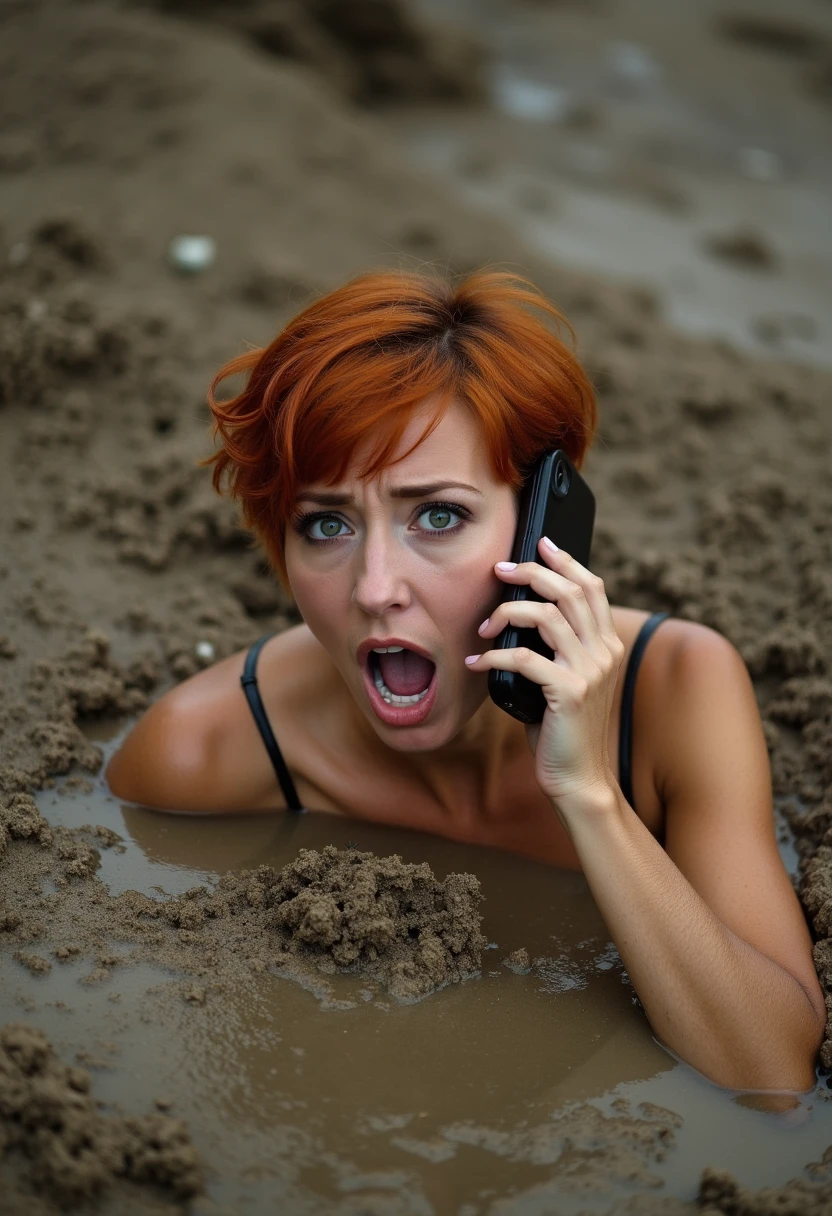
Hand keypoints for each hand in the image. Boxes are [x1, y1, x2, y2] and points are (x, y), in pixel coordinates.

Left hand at [464, 538, 625, 809]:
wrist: (578, 778)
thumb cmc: (562, 729)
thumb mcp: (566, 680)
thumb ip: (557, 648)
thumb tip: (520, 615)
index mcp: (607, 645)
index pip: (592, 587)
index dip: (566, 561)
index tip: (540, 543)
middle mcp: (604, 652)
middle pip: (570, 591)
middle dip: (531, 573)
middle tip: (498, 571)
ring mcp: (590, 671)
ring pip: (548, 616)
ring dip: (508, 612)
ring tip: (484, 626)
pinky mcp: (570, 692)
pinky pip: (524, 657)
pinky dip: (494, 654)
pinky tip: (476, 661)